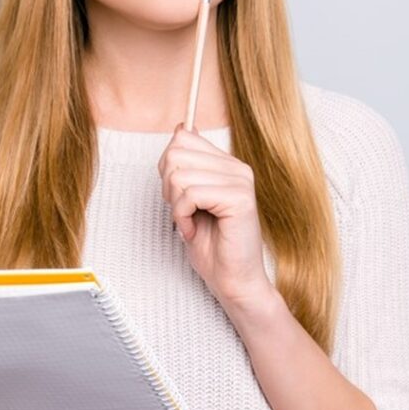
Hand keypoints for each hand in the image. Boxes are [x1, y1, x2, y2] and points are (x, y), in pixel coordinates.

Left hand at [157, 123, 275, 312]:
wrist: (233, 281)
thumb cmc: (211, 246)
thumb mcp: (189, 199)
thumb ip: (186, 166)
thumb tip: (182, 128)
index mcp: (227, 164)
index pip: (182, 137)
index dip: (167, 167)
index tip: (177, 195)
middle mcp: (237, 168)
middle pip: (176, 153)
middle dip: (167, 187)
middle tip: (182, 212)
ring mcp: (241, 181)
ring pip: (180, 175)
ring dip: (175, 206)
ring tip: (189, 223)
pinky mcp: (240, 199)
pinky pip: (191, 194)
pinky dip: (182, 217)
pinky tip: (193, 231)